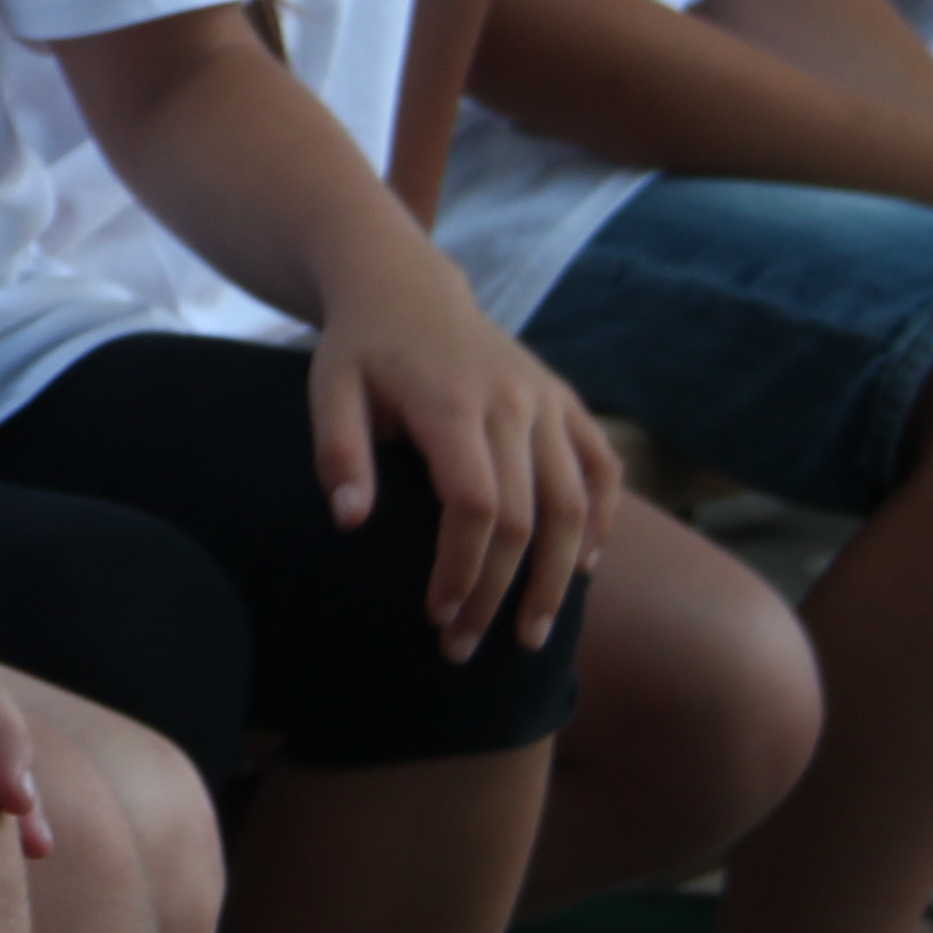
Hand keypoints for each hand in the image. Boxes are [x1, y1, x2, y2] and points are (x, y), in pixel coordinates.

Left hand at [307, 237, 618, 660]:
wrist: (405, 284)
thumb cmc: (361, 347)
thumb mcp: (330, 387)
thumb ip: (338, 450)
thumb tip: (349, 521)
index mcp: (452, 401)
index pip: (474, 504)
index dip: (462, 569)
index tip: (437, 618)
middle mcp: (512, 401)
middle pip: (526, 517)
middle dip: (499, 592)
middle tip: (467, 648)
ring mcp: (546, 400)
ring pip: (574, 502)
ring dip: (559, 576)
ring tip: (534, 634)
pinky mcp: (565, 400)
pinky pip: (601, 467)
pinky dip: (603, 519)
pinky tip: (585, 568)